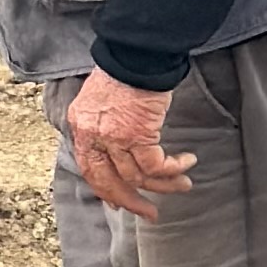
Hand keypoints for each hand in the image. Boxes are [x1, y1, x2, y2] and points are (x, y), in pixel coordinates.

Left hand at [67, 67, 196, 222]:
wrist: (136, 52)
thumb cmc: (125, 71)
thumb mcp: (102, 101)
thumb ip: (103, 126)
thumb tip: (118, 151)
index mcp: (80, 126)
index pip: (89, 169)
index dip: (106, 190)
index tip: (120, 204)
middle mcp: (92, 135)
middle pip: (108, 181)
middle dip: (131, 200)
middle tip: (150, 213)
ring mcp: (113, 136)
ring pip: (137, 176)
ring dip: (163, 185)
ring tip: (182, 185)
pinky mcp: (137, 134)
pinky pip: (156, 165)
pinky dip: (173, 168)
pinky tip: (186, 162)